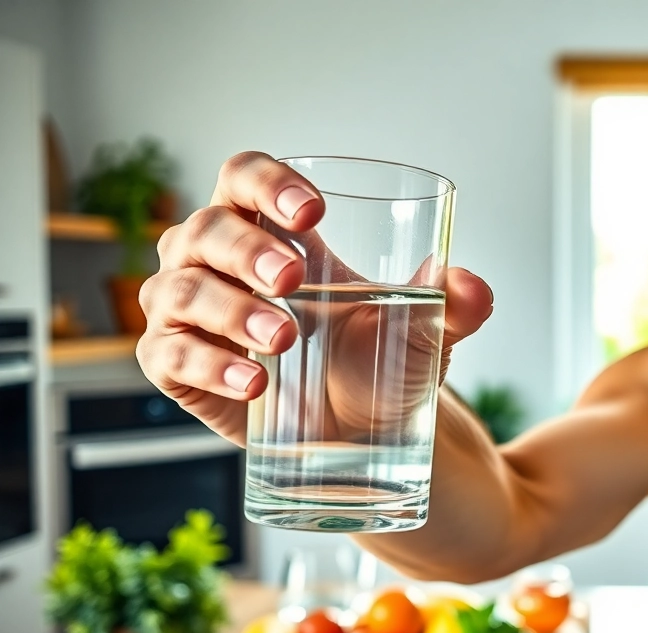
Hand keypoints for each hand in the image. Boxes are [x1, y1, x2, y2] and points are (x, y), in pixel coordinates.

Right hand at [136, 151, 493, 446]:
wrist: (366, 436)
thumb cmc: (381, 360)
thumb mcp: (426, 331)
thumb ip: (453, 304)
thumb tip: (474, 288)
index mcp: (272, 230)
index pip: (245, 177)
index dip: (267, 182)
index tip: (312, 211)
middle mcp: (217, 260)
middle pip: (207, 229)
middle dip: (247, 250)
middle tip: (293, 280)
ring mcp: (190, 312)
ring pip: (179, 289)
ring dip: (230, 309)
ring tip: (284, 338)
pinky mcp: (174, 366)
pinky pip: (170, 354)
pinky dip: (207, 363)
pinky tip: (253, 380)